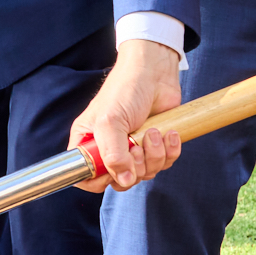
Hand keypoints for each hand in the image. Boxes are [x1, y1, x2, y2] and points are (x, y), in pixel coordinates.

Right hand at [71, 40, 184, 192]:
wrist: (155, 73)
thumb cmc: (125, 90)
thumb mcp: (109, 122)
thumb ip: (112, 155)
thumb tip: (125, 180)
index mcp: (88, 143)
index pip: (85, 177)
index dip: (99, 180)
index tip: (112, 171)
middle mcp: (109, 148)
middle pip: (120, 180)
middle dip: (135, 166)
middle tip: (136, 144)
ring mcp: (133, 149)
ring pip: (145, 174)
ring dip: (154, 155)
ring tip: (153, 132)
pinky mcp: (155, 146)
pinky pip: (165, 164)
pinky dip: (170, 151)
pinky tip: (169, 133)